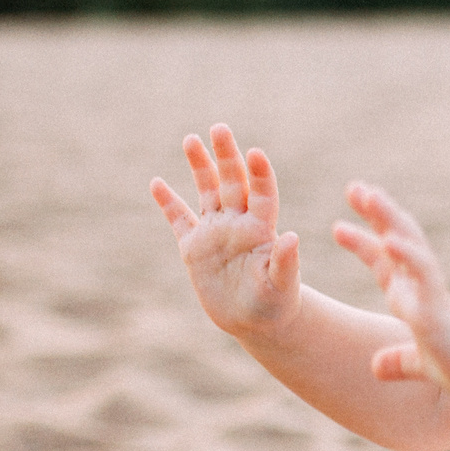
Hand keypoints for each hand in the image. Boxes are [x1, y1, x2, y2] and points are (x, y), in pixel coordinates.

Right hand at [151, 125, 299, 336]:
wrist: (254, 322)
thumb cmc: (275, 304)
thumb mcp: (282, 286)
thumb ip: (285, 262)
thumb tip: (292, 237)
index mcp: (262, 229)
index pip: (262, 193)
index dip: (260, 174)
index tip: (255, 153)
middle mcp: (238, 223)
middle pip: (232, 181)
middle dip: (226, 155)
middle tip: (220, 128)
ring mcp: (215, 232)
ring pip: (206, 191)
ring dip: (200, 166)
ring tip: (191, 139)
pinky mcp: (194, 248)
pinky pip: (178, 219)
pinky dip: (168, 203)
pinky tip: (157, 183)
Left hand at [333, 182, 449, 404]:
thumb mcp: (422, 365)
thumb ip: (400, 362)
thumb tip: (377, 367)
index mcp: (415, 298)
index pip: (385, 262)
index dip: (364, 243)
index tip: (338, 226)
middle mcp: (423, 289)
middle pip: (398, 240)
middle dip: (377, 213)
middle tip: (354, 186)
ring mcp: (433, 295)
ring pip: (411, 246)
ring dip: (389, 219)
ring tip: (369, 195)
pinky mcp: (442, 310)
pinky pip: (424, 276)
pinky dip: (407, 256)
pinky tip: (388, 239)